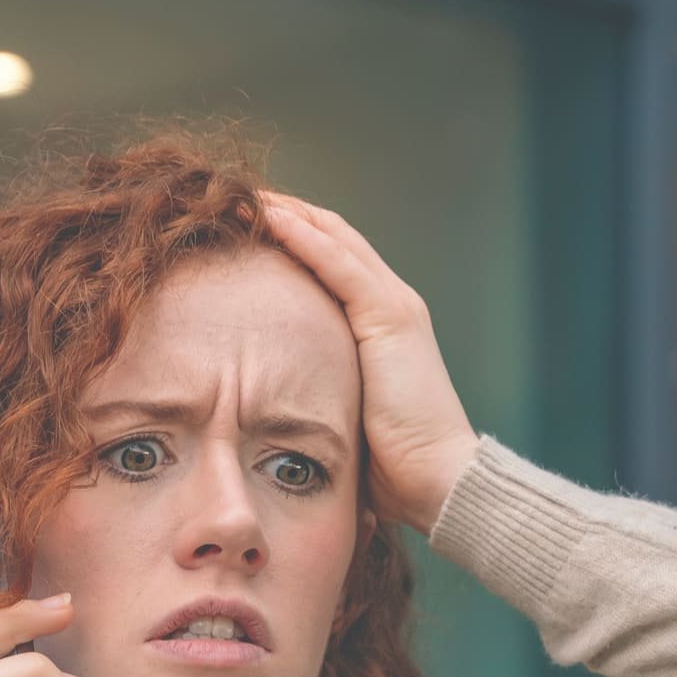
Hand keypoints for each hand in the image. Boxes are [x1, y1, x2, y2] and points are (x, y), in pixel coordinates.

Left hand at [259, 191, 477, 536]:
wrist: (439, 480)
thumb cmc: (392, 465)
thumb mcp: (346, 412)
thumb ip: (319, 390)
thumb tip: (269, 406)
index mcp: (383, 324)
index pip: (334, 260)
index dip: (294, 236)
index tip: (247, 226)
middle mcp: (393, 303)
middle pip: (334, 237)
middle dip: (287, 212)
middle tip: (237, 197)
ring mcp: (394, 306)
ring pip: (336, 238)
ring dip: (290, 213)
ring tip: (245, 196)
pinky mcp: (390, 318)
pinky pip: (340, 265)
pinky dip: (306, 237)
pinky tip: (272, 219)